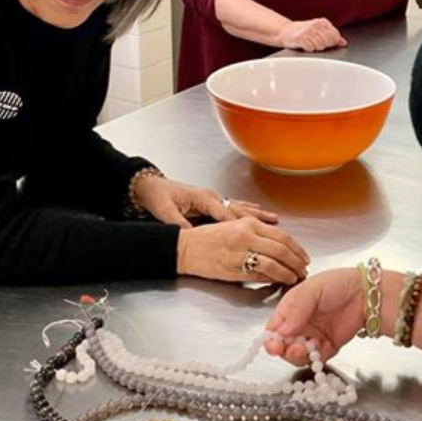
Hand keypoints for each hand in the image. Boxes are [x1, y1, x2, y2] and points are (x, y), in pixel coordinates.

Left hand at [133, 174, 278, 228]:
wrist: (147, 185)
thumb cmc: (156, 196)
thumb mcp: (164, 211)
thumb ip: (177, 223)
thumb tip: (189, 235)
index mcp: (202, 198)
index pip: (224, 214)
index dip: (238, 225)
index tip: (250, 235)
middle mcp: (211, 197)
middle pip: (238, 209)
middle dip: (256, 218)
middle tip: (274, 224)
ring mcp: (213, 199)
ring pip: (239, 208)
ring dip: (257, 214)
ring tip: (274, 219)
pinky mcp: (211, 202)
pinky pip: (234, 208)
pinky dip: (248, 212)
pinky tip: (258, 213)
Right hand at [176, 216, 309, 285]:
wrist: (186, 248)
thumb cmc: (209, 238)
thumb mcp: (235, 225)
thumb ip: (257, 232)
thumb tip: (281, 245)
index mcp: (249, 224)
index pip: (282, 236)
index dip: (297, 249)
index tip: (304, 257)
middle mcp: (246, 236)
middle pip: (282, 250)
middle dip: (297, 262)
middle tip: (303, 270)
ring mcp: (240, 253)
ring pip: (274, 264)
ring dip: (288, 273)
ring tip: (294, 278)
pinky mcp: (234, 269)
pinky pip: (260, 274)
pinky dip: (273, 278)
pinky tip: (279, 281)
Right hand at [263, 268, 364, 365]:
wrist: (366, 294)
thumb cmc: (338, 284)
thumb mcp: (312, 290)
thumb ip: (296, 310)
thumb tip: (282, 331)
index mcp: (290, 309)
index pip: (273, 328)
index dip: (271, 339)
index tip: (274, 345)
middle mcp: (299, 325)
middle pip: (282, 346)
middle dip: (284, 350)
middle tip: (292, 348)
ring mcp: (312, 337)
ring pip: (296, 355)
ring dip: (298, 355)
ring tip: (306, 347)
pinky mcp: (327, 348)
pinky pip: (315, 360)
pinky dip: (315, 358)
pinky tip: (319, 348)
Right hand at [277, 18, 346, 51]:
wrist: (285, 31)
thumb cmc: (304, 32)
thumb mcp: (319, 31)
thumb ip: (332, 36)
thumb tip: (343, 43)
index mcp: (323, 22)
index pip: (335, 36)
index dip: (331, 42)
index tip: (325, 42)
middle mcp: (316, 25)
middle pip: (328, 42)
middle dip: (323, 45)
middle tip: (315, 42)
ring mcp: (308, 31)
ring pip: (320, 47)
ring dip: (315, 48)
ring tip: (309, 43)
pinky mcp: (301, 38)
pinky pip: (311, 49)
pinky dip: (308, 49)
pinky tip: (304, 45)